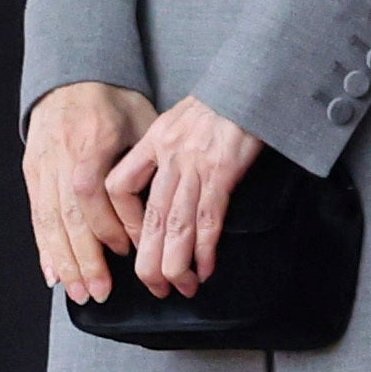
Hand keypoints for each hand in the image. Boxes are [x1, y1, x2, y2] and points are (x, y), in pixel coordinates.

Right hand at [26, 81, 157, 301]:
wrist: (71, 79)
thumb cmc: (113, 102)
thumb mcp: (140, 121)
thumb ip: (148, 160)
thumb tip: (171, 200)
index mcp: (90, 143)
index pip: (98, 193)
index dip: (115, 224)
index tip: (135, 249)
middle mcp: (60, 159)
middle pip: (70, 216)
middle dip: (85, 258)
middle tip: (101, 290)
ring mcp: (42, 169)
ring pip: (50, 223)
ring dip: (65, 262)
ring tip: (79, 292)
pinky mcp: (31, 176)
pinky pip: (37, 218)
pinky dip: (44, 248)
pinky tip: (52, 274)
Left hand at [98, 95, 268, 296]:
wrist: (254, 83)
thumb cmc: (225, 101)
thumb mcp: (182, 117)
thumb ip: (169, 147)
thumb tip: (170, 180)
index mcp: (153, 143)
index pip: (117, 187)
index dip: (121, 221)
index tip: (133, 241)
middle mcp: (168, 158)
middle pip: (149, 218)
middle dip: (149, 261)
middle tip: (155, 287)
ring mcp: (194, 166)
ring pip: (175, 225)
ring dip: (176, 263)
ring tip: (181, 288)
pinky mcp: (222, 172)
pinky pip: (208, 218)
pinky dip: (205, 248)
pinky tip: (206, 267)